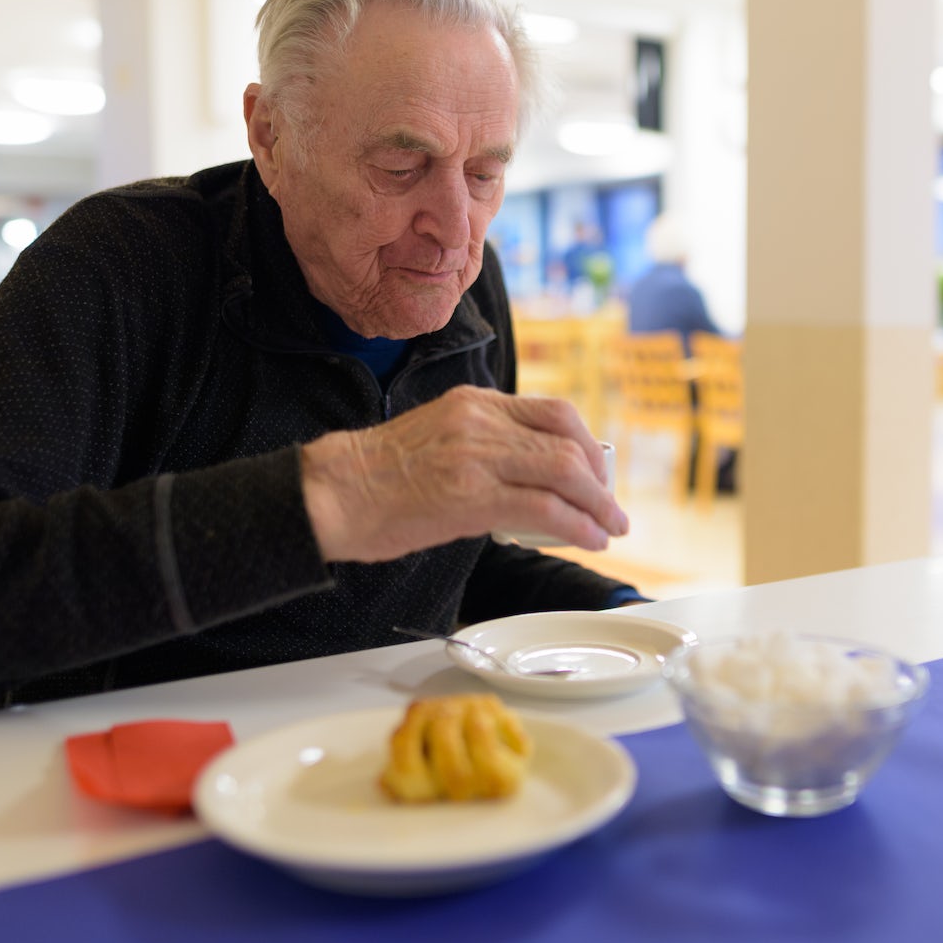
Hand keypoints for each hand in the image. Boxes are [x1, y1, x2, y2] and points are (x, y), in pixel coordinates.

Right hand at [299, 386, 628, 562]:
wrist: (333, 492)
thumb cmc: (379, 476)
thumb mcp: (439, 437)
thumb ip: (485, 446)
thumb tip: (528, 479)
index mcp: (475, 403)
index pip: (553, 412)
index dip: (586, 445)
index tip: (595, 473)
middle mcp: (481, 421)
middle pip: (568, 441)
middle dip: (600, 480)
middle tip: (610, 508)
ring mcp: (477, 456)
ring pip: (564, 472)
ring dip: (597, 505)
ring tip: (609, 528)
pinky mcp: (471, 496)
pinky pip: (543, 509)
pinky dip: (576, 525)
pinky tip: (588, 539)